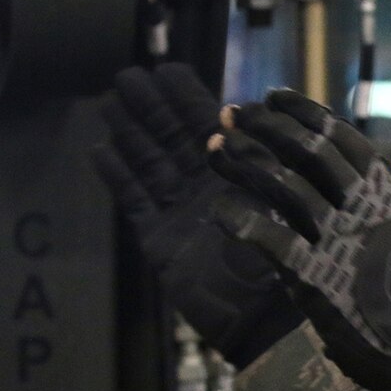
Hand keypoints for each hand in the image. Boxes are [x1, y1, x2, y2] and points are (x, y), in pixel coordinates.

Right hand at [94, 64, 302, 367]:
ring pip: (149, 162)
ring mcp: (182, 212)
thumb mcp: (286, 203)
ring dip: (130, 132)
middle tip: (128, 74)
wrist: (271, 322)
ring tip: (109, 100)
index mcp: (246, 174)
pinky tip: (100, 150)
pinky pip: (134, 202)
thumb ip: (260, 162)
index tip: (170, 68)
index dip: (189, 98)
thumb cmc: (291, 261)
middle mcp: (211, 187)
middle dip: (151, 106)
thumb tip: (240, 116)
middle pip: (172, 138)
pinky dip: (118, 177)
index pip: (211, 126)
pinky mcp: (159, 241)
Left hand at [208, 89, 390, 390]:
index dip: (304, 112)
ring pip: (285, 185)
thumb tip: (362, 187)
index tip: (274, 96)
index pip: (343, 138)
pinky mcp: (317, 278)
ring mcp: (340, 240)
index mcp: (387, 195)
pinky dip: (241, 220)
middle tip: (232, 115)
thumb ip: (380, 210)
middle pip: (308, 150)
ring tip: (216, 148)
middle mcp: (364, 208)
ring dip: (246, 162)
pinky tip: (219, 210)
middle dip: (266, 127)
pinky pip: (270, 240)